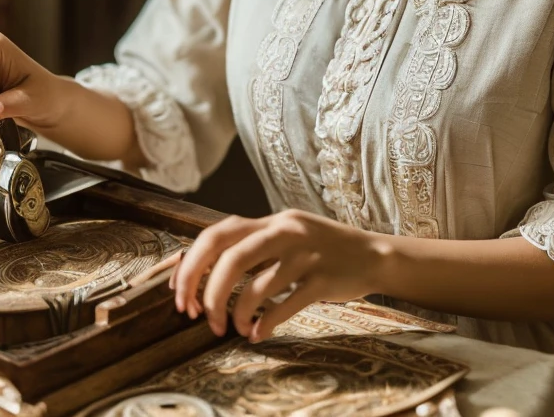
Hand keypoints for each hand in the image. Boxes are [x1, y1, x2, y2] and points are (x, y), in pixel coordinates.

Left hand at [170, 209, 386, 341]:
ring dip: (238, 314)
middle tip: (199, 316)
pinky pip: (285, 305)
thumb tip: (208, 270)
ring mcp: (305, 255)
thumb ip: (255, 245)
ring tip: (236, 329)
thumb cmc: (322, 249)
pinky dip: (266, 323)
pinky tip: (259, 333)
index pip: (217, 234)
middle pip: (231, 257)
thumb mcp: (288, 235)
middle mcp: (285, 231)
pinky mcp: (323, 280)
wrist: (373, 254)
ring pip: (257, 286)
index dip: (192, 264)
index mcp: (271, 221)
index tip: (180, 293)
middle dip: (207, 291)